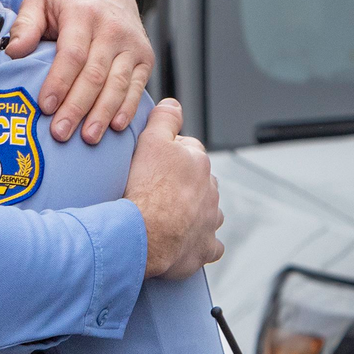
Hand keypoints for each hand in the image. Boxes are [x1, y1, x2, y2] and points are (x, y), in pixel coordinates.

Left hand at [5, 0, 152, 142]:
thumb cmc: (69, 3)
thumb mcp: (41, 2)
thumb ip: (25, 25)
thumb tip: (14, 52)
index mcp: (83, 14)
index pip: (72, 53)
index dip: (59, 82)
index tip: (46, 107)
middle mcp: (111, 29)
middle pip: (94, 74)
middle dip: (77, 107)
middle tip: (60, 133)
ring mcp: (132, 45)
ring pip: (117, 84)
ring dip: (102, 113)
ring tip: (88, 138)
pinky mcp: (145, 58)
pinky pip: (137, 87)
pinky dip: (128, 108)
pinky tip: (115, 126)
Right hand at [123, 99, 222, 278]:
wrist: (143, 235)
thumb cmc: (146, 190)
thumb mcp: (151, 141)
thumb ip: (164, 120)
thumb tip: (174, 104)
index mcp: (198, 163)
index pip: (190, 150)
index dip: (170, 156)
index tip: (154, 165)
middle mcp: (210, 191)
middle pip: (199, 182)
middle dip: (184, 185)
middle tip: (157, 191)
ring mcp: (210, 221)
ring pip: (207, 212)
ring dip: (194, 213)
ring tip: (169, 217)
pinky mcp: (205, 249)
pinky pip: (209, 244)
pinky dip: (199, 242)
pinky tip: (184, 241)